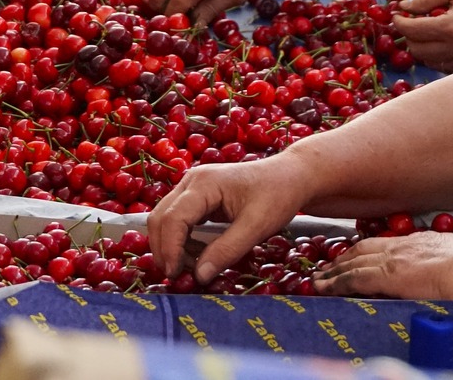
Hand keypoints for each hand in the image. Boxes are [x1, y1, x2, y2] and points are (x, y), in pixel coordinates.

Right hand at [147, 155, 314, 286]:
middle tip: (177, 277)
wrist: (291, 176)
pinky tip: (195, 255)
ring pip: (165, 217)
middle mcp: (191, 181)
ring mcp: (192, 186)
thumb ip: (227, 250)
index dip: (169, 249)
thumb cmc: (277, 196)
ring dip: (170, 245)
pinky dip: (180, 239)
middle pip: (161, 216)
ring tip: (188, 269)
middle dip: (163, 249)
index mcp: (203, 183)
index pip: (172, 218)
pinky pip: (178, 218)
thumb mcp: (256, 226)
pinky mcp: (197, 195)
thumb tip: (199, 276)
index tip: (175, 275)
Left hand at [314, 230, 452, 301]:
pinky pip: (355, 278)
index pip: (394, 246)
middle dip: (347, 256)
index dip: (373, 251)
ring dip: (335, 269)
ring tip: (320, 277)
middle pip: (369, 248)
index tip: (360, 256)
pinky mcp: (389, 276)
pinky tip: (324, 286)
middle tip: (329, 264)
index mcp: (432, 244)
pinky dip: (337, 281)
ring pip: (356, 261)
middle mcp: (411, 247)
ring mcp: (398, 260)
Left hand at [390, 0, 452, 71]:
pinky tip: (443, 41)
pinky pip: (445, 66)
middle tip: (412, 22)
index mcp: (451, 27)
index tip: (397, 16)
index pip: (412, 31)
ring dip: (422, 47)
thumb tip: (404, 7)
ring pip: (429, 61)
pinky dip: (438, 55)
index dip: (399, 23)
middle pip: (417, 50)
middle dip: (409, 36)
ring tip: (428, 31)